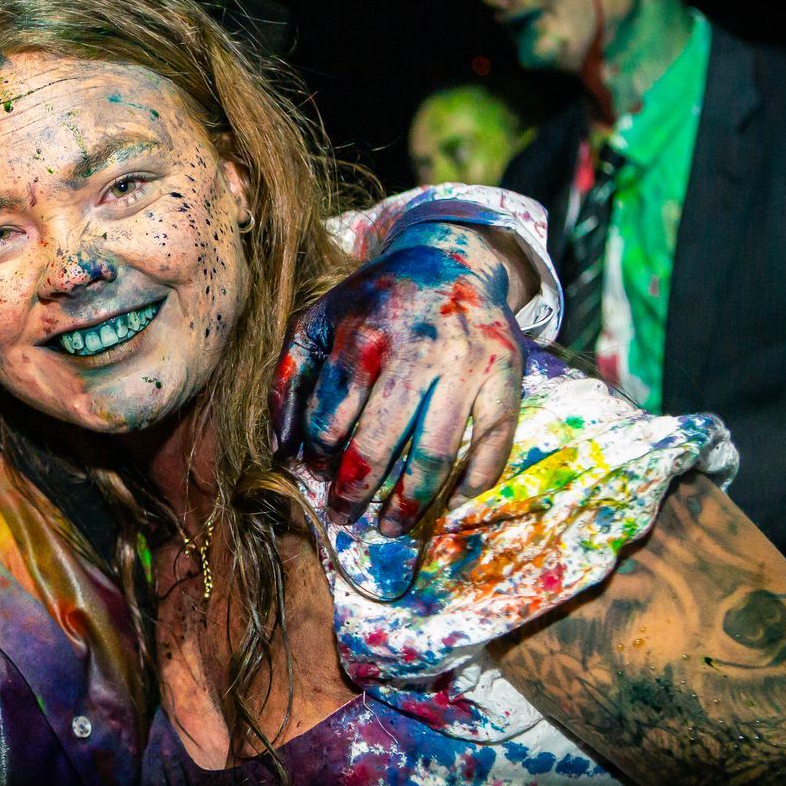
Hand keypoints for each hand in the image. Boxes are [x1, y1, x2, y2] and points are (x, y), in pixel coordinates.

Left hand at [269, 222, 526, 534]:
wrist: (449, 259)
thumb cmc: (373, 302)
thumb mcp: (318, 323)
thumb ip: (289, 379)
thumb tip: (279, 449)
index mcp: (365, 334)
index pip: (333, 416)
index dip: (319, 454)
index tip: (317, 474)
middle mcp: (418, 349)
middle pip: (379, 443)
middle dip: (355, 491)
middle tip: (343, 517)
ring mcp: (466, 363)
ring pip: (435, 453)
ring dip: (409, 503)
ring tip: (389, 527)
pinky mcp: (506, 372)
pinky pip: (493, 441)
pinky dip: (473, 481)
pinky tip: (449, 504)